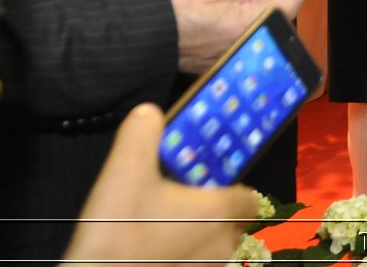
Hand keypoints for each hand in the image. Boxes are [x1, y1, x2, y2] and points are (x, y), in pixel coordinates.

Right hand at [62, 104, 255, 266]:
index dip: (234, 187)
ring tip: (161, 224)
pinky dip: (181, 255)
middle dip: (212, 211)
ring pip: (213, 246)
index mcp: (218, 212)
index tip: (210, 182)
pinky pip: (194, 262)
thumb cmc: (116, 236)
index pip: (249, 198)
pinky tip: (152, 247)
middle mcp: (221, 244)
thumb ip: (141, 136)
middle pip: (232, 222)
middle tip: (179, 201)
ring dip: (196, 234)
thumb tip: (148, 114)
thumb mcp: (124, 174)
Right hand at [164, 0, 309, 73]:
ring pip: (259, 32)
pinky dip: (243, 30)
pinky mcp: (215, 61)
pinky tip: (230, 18)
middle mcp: (242, 43)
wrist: (138, 34)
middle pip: (277, 20)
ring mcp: (229, 55)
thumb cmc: (170, 8)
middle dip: (280, 1)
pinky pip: (241, 43)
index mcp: (246, 23)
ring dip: (261, 16)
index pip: (289, 5)